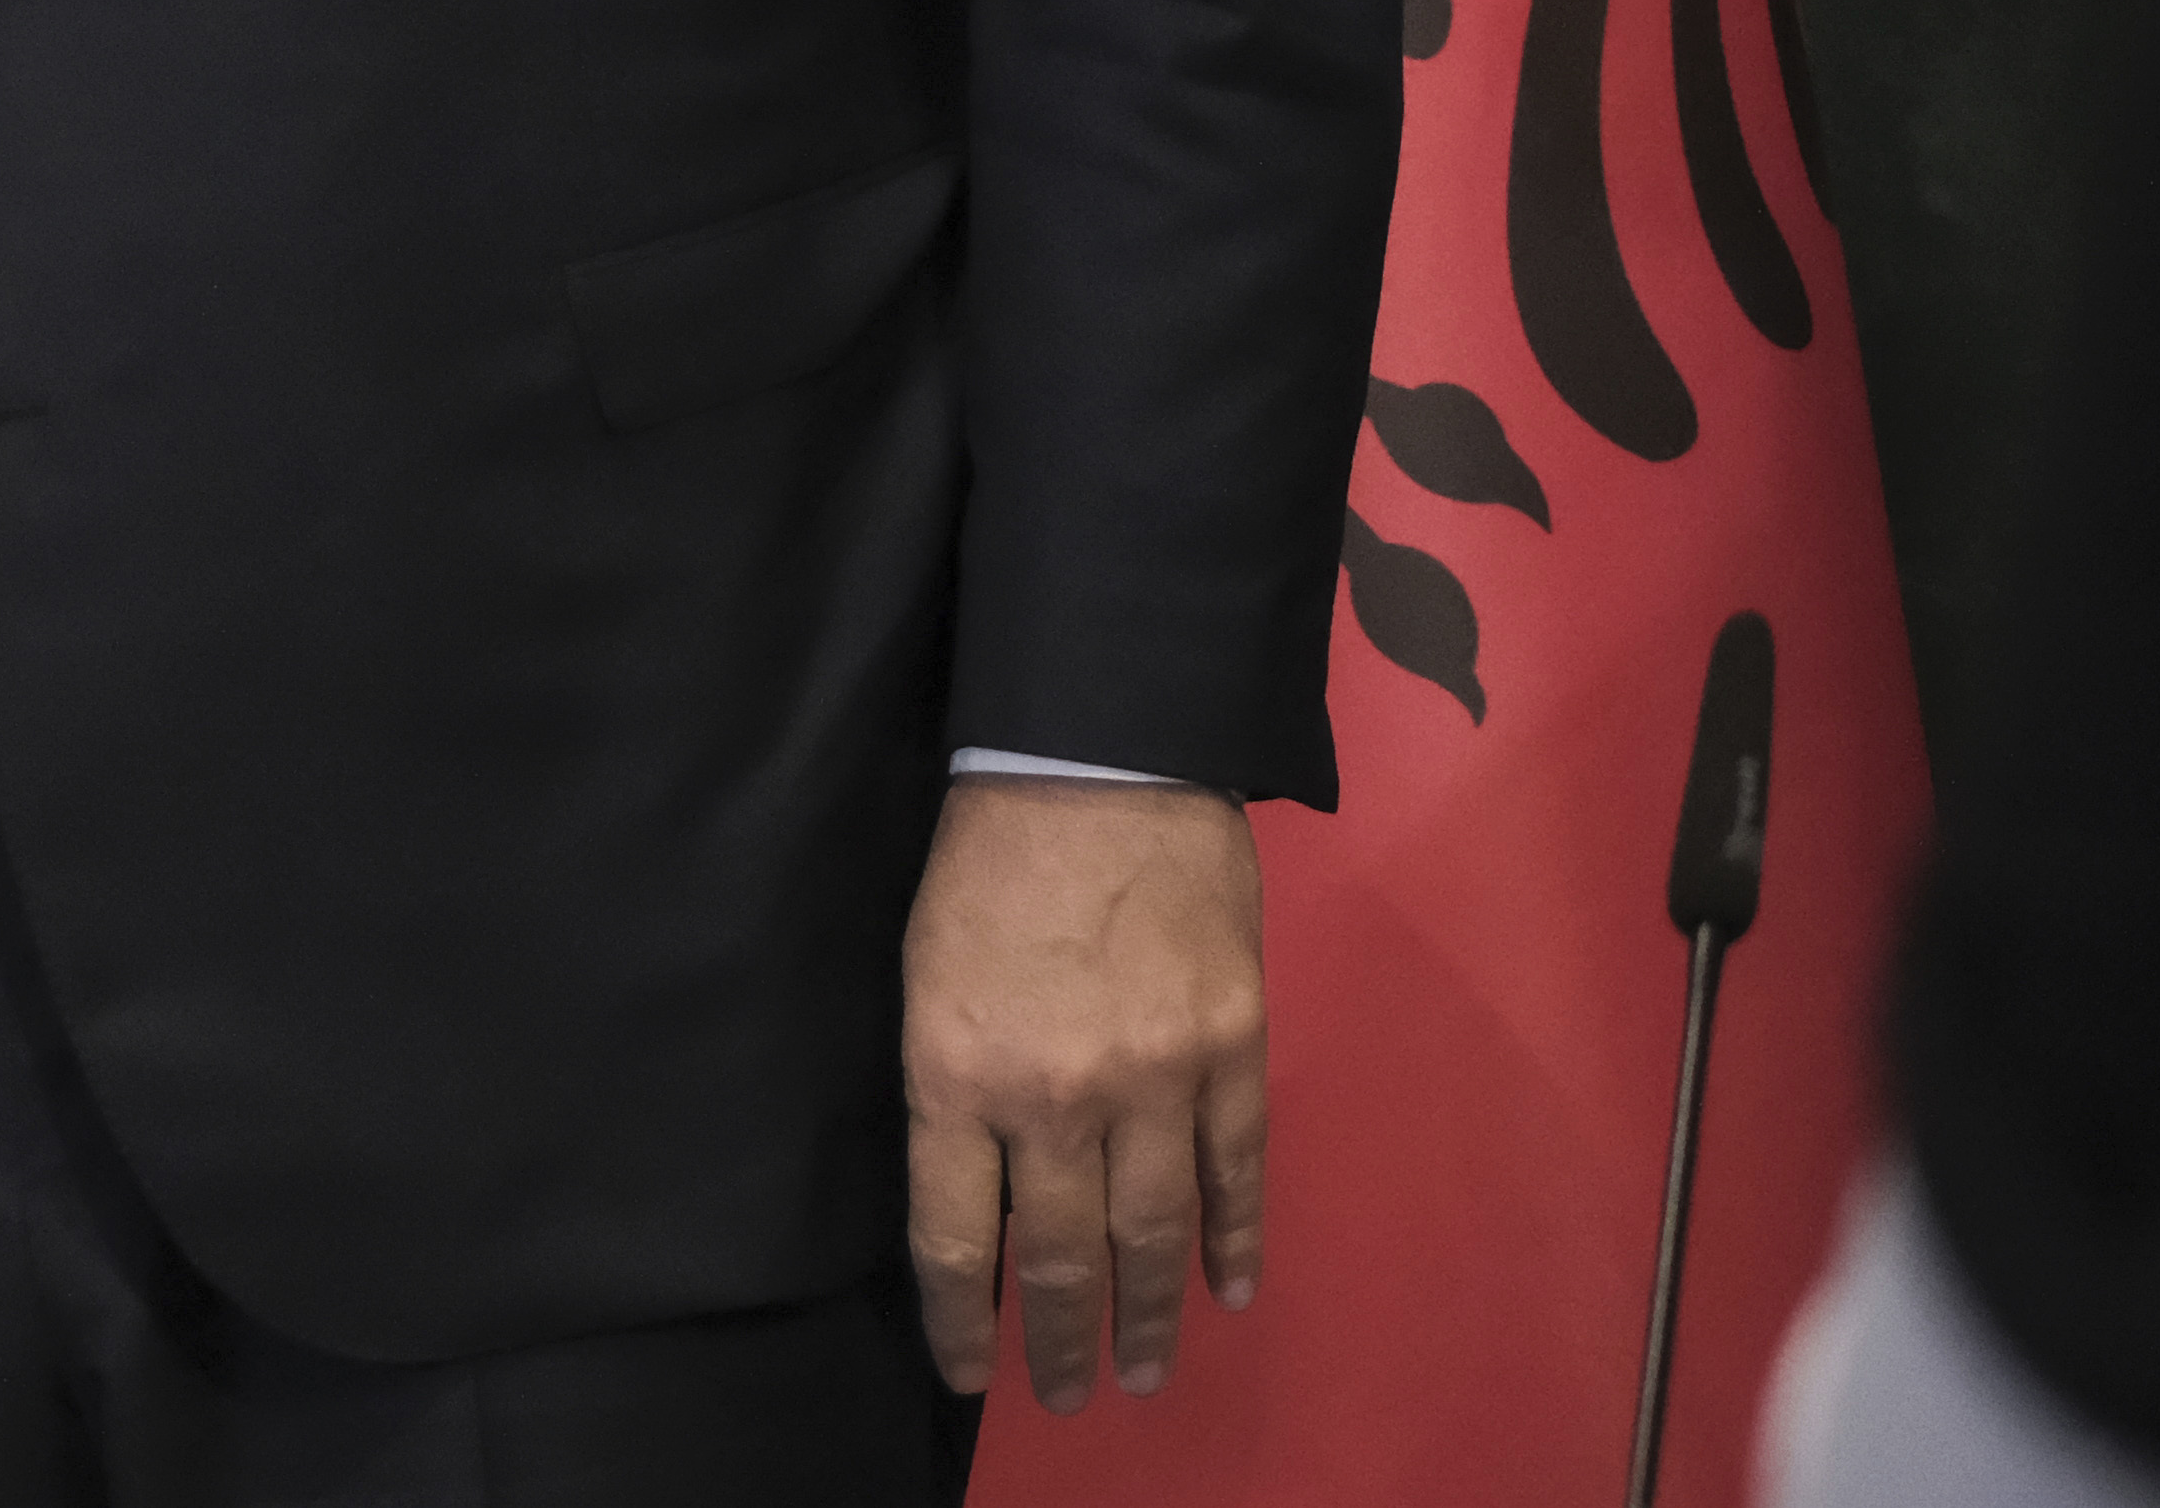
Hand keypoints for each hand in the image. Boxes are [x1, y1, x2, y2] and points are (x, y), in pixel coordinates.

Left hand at [901, 773, 1267, 1410]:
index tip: (967, 1374)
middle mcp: (1057, 1097)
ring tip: (1143, 1372)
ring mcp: (1156, 1079)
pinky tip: (1229, 1291)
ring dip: (1147, 1316)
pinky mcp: (1233, 1050)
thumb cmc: (985, 862)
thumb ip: (950, 1092)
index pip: (954, 1239)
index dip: (960, 1322)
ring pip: (1153, 1234)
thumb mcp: (923, 978)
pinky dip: (1235, 1241)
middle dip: (1059, 1342)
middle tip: (1065, 1397)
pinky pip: (1236, 1173)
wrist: (1098, 761)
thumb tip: (978, 1196)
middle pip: (1059, 1258)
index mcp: (958, 1074)